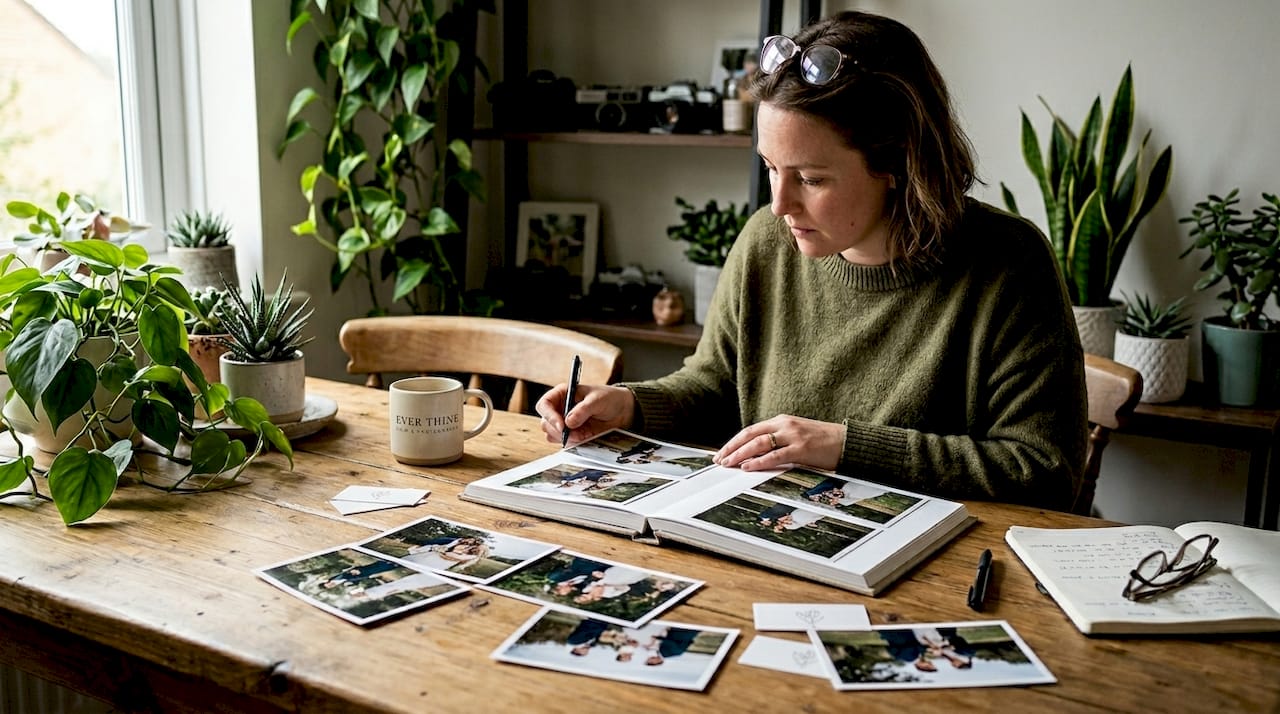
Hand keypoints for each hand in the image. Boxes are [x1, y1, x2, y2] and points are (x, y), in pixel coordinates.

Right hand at [535, 384, 635, 444]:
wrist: (622, 411)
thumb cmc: (609, 399)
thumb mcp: (598, 400)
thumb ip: (583, 410)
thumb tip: (568, 422)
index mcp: (562, 394)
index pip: (545, 404)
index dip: (549, 415)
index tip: (561, 425)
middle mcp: (560, 409)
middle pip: (545, 423)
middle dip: (557, 431)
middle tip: (573, 434)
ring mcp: (564, 423)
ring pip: (552, 435)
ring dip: (565, 438)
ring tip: (582, 434)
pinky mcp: (571, 435)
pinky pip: (564, 443)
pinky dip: (572, 443)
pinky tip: (585, 437)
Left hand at [713, 414, 843, 470]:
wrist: (847, 442)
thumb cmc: (822, 442)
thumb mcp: (795, 436)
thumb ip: (777, 442)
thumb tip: (755, 456)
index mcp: (781, 421)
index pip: (751, 430)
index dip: (734, 442)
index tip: (722, 453)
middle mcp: (784, 425)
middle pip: (750, 434)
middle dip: (731, 448)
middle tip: (719, 460)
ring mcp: (793, 436)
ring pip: (759, 443)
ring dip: (740, 454)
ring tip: (728, 464)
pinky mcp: (801, 448)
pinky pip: (775, 455)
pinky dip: (759, 461)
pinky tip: (747, 467)